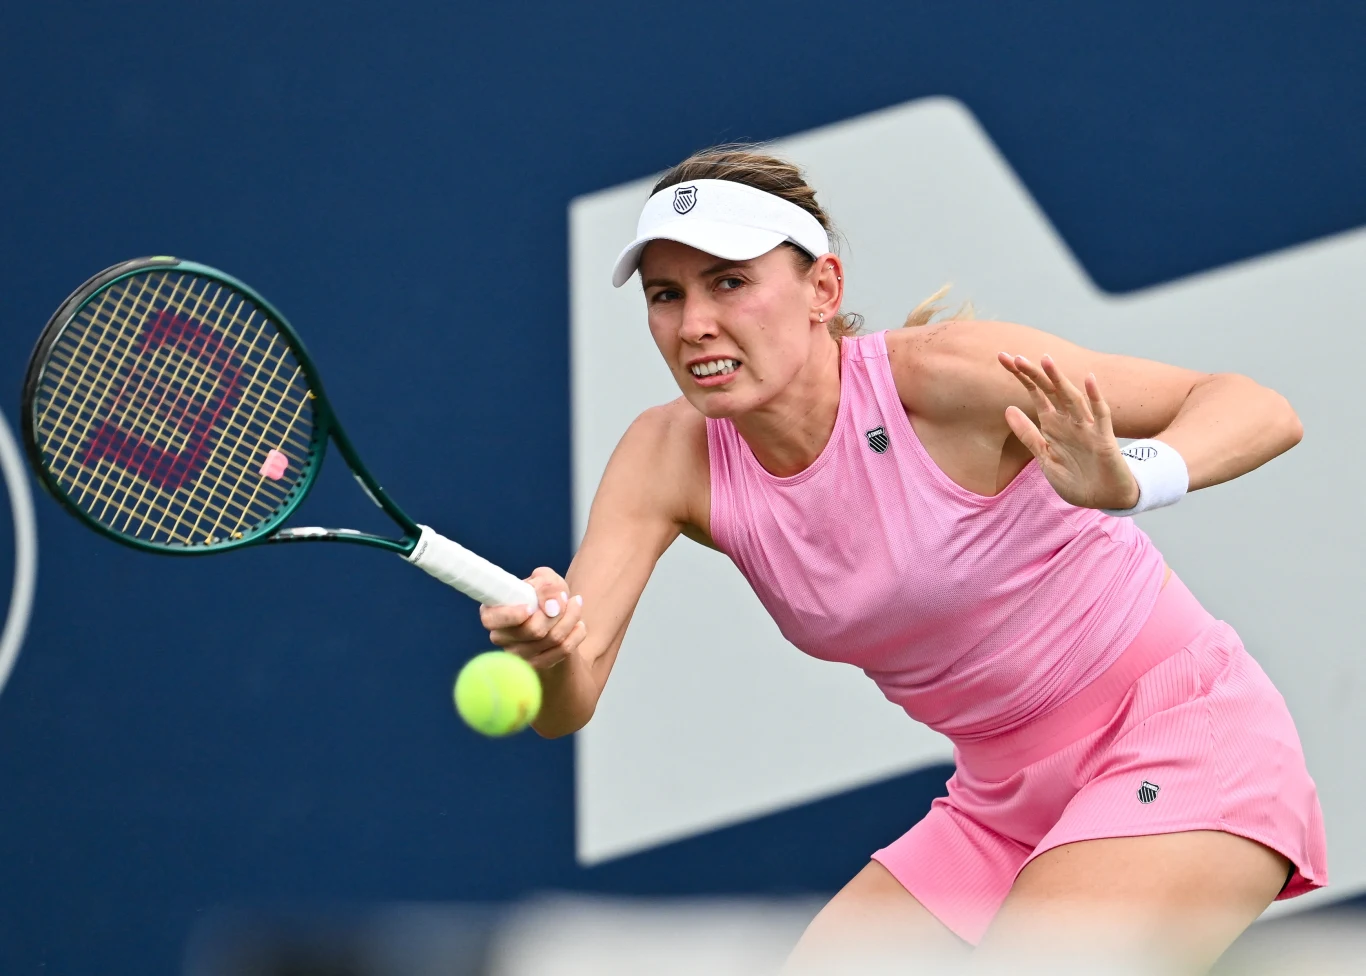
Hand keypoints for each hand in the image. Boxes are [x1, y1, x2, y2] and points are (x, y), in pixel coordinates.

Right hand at [479, 566, 585, 670]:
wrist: (556, 618)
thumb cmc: (543, 595)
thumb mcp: (545, 580)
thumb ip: (545, 584)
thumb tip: (551, 604)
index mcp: (493, 614)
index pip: (492, 619)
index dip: (511, 615)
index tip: (530, 607)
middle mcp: (501, 637)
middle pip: (532, 630)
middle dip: (556, 610)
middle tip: (565, 597)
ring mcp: (518, 655)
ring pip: (552, 639)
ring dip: (571, 618)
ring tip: (576, 603)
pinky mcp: (537, 666)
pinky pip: (563, 650)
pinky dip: (577, 634)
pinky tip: (579, 624)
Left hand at [997, 353, 1138, 509]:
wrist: (1104, 499)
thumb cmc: (1076, 478)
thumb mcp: (1044, 457)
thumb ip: (1028, 434)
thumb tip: (1008, 408)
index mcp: (1053, 424)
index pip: (1036, 394)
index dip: (1022, 377)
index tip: (1003, 359)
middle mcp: (1069, 421)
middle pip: (1051, 392)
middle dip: (1034, 374)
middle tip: (1015, 357)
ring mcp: (1087, 428)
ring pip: (1072, 399)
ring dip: (1060, 380)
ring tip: (1046, 360)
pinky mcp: (1104, 439)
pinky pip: (1101, 415)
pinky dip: (1095, 398)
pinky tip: (1089, 380)